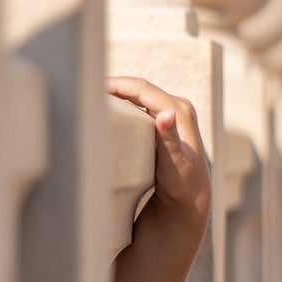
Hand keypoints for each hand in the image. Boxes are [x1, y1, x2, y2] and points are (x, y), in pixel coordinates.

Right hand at [107, 75, 210, 237]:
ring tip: (95, 97)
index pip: (142, 89)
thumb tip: (166, 113)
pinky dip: (125, 105)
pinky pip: (142, 106)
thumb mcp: (174, 162)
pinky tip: (111, 109)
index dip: (118, 84)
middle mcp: (178, 106)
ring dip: (119, 94)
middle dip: (115, 86)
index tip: (95, 86)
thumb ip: (168, 138)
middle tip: (89, 90)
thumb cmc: (182, 183)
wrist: (191, 197)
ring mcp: (173, 113)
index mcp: (179, 110)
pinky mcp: (167, 122)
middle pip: (140, 89)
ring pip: (140, 96)